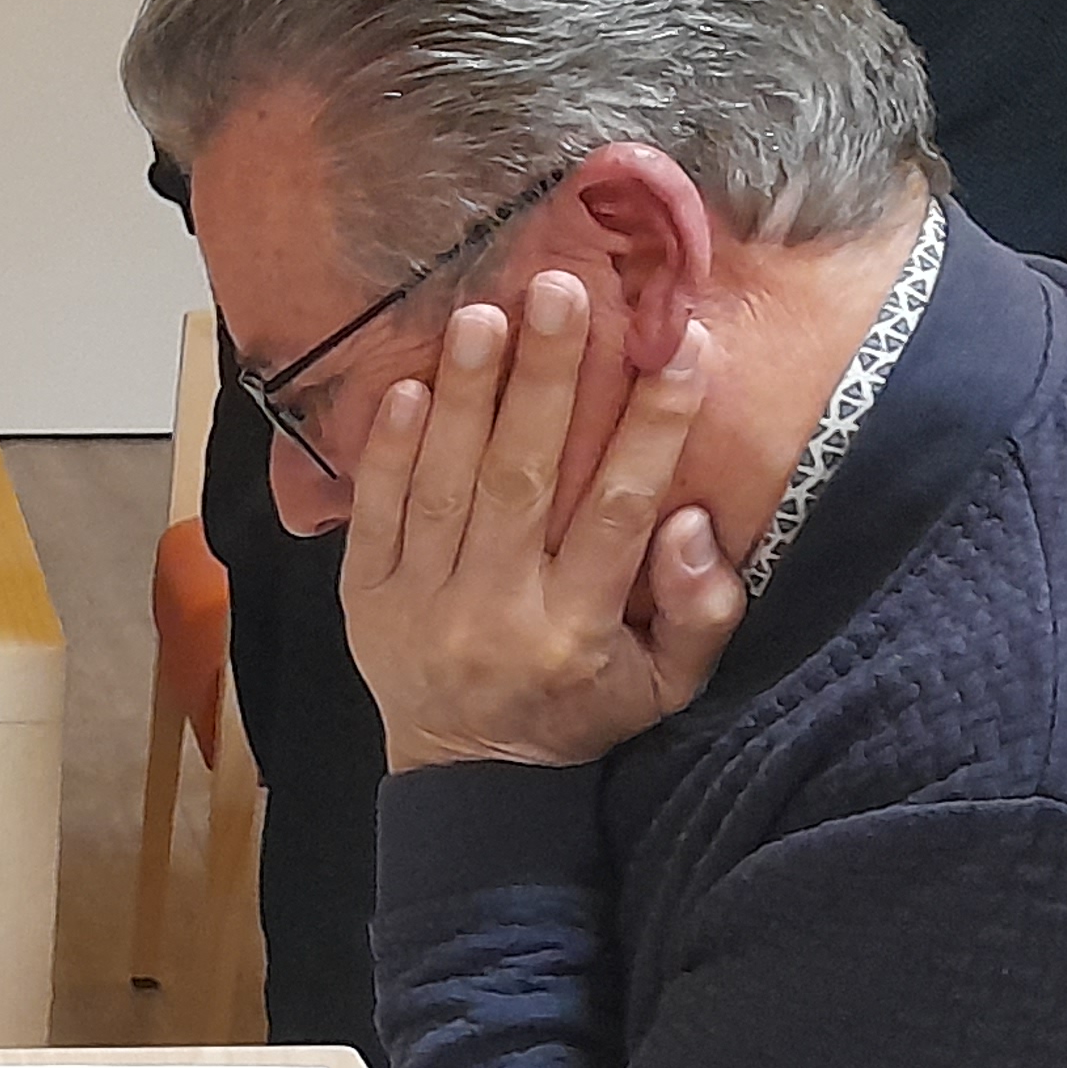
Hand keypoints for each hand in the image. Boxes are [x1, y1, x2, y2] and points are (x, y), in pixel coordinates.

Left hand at [341, 278, 736, 770]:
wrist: (470, 778)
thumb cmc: (582, 712)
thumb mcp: (665, 686)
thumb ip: (701, 611)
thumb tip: (693, 522)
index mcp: (576, 628)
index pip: (617, 510)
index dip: (652, 425)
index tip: (679, 343)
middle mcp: (495, 612)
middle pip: (521, 479)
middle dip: (543, 380)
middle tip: (559, 289)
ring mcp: (421, 604)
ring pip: (444, 487)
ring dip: (465, 396)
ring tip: (482, 314)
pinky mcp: (365, 600)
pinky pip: (374, 518)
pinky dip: (389, 452)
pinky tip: (408, 386)